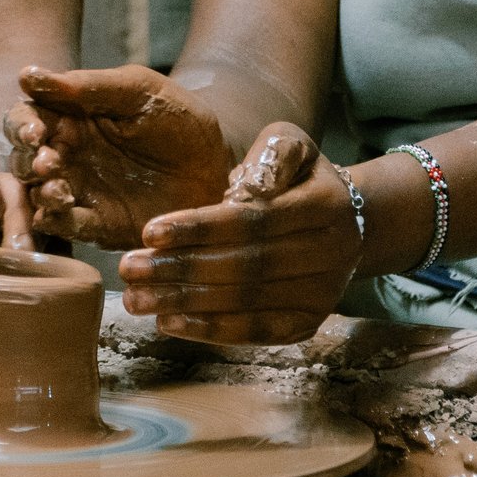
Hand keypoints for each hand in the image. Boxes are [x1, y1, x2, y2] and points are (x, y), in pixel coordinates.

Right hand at [8, 65, 233, 248]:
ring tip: (58, 188)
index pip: (28, 118)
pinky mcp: (97, 224)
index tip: (35, 130)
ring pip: (40, 194)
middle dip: (28, 161)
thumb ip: (86, 86)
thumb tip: (26, 76)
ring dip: (40, 192)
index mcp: (70, 116)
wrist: (219, 164)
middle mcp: (67, 154)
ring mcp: (80, 190)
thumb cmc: (179, 118)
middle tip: (46, 161)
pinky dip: (59, 222)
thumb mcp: (137, 91)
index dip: (22, 124)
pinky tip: (65, 212)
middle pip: (25, 159)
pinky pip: (68, 226)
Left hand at [116, 121, 357, 343]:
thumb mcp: (293, 144)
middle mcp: (331, 254)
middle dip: (181, 268)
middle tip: (128, 269)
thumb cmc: (300, 177)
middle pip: (245, 266)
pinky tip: (170, 323)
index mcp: (325, 205)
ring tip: (136, 299)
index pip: (253, 220)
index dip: (199, 228)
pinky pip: (256, 332)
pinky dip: (212, 331)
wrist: (348, 221)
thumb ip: (271, 155)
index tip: (149, 232)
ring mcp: (322, 294)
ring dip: (186, 303)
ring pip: (246, 302)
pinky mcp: (308, 323)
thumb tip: (246, 188)